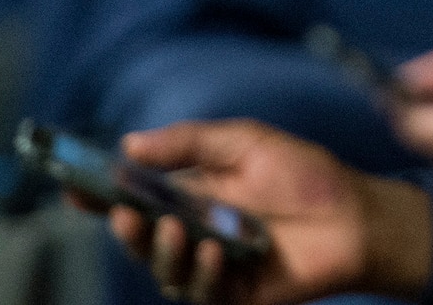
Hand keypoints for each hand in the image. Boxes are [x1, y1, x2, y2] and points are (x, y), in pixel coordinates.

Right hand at [103, 120, 432, 304]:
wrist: (359, 216)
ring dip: (163, 251)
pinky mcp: (234, 295)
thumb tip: (129, 144)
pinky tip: (215, 252)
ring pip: (165, 269)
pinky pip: (202, 293)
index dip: (100, 195)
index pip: (134, 197)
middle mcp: (195, 232)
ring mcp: (213, 267)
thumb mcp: (247, 142)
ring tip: (177, 229)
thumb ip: (189, 142)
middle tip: (125, 214)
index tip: (73, 185)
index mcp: (191, 195)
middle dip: (125, 228)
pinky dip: (203, 273)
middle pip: (140, 239)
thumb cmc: (307, 175)